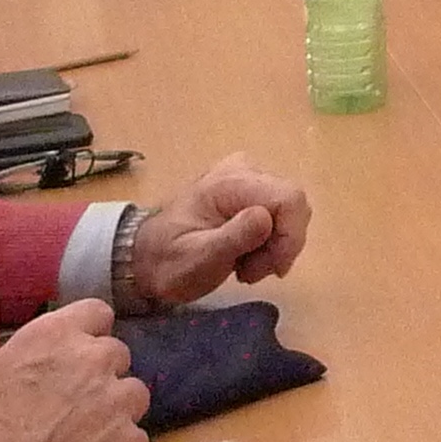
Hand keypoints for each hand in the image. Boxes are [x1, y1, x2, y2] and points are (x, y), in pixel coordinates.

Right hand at [0, 266, 152, 441]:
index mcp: (58, 335)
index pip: (98, 314)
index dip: (83, 337)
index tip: (63, 363)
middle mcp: (96, 360)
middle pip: (117, 356)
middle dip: (97, 376)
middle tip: (62, 410)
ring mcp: (118, 403)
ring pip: (133, 396)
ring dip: (113, 412)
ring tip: (75, 440)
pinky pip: (137, 439)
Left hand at [125, 155, 314, 303]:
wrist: (148, 258)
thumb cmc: (170, 262)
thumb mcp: (198, 260)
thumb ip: (232, 238)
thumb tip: (266, 218)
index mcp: (229, 182)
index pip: (288, 199)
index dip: (291, 236)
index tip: (273, 269)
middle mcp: (244, 169)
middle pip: (292, 204)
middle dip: (282, 245)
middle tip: (252, 271)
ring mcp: (248, 177)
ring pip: (290, 212)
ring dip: (276, 246)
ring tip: (246, 265)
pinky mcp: (251, 190)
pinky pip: (280, 214)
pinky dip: (272, 241)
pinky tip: (248, 255)